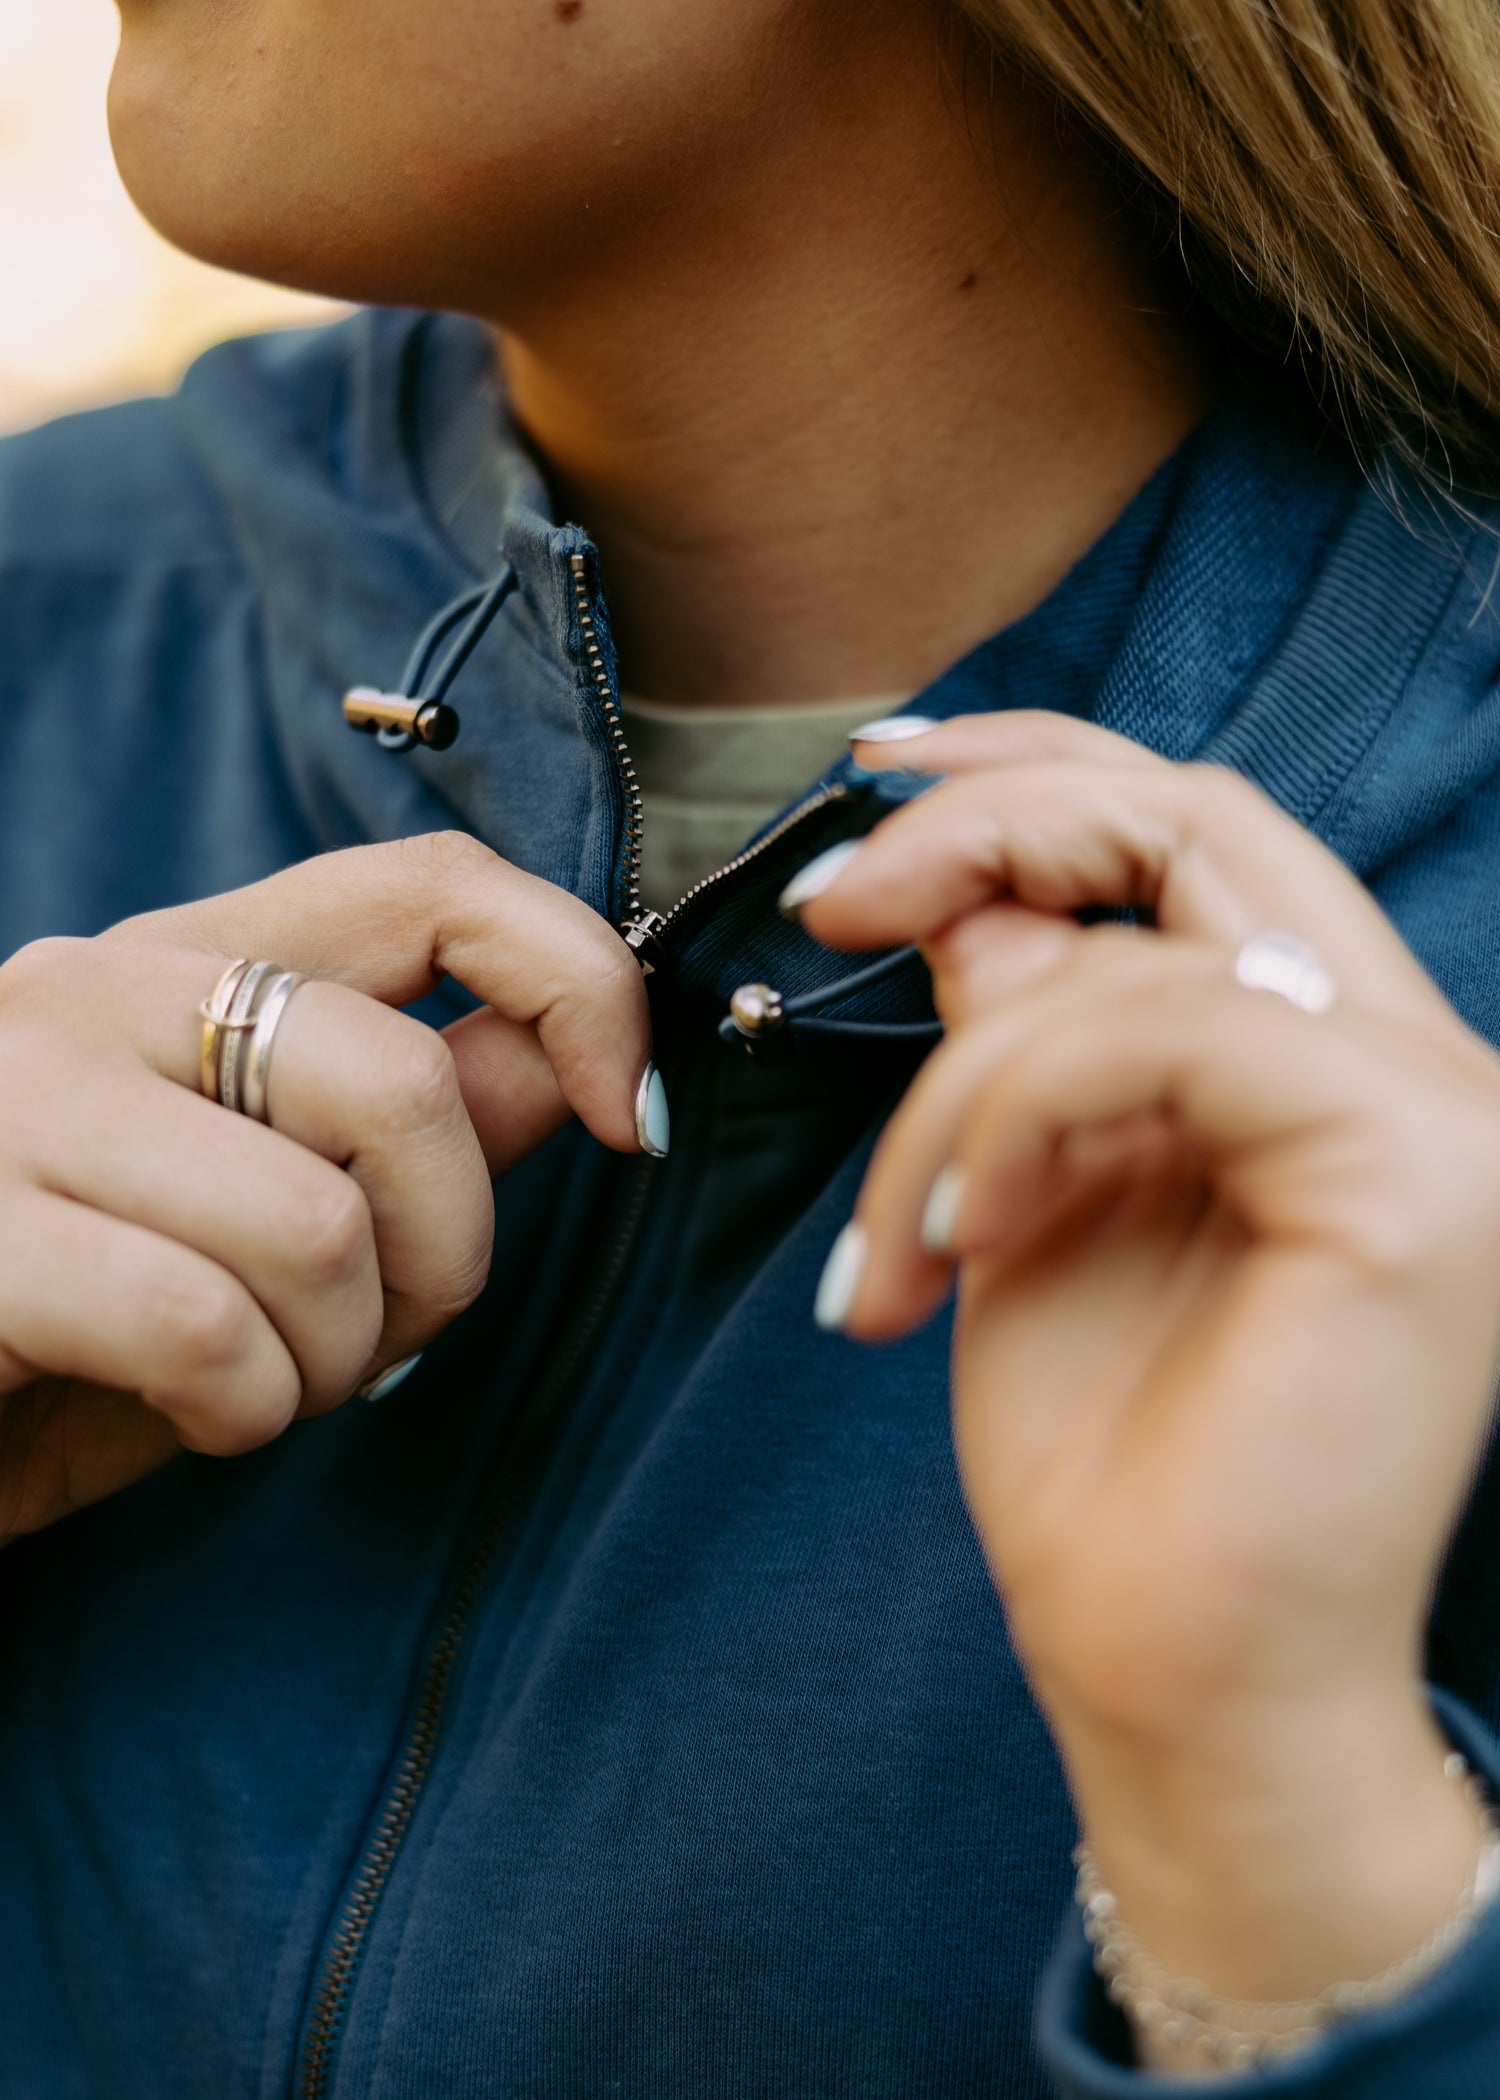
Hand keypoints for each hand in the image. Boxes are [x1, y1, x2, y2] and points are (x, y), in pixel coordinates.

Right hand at [0, 832, 651, 1542]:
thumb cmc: (83, 1331)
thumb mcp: (272, 1224)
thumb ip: (418, 1134)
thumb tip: (579, 1067)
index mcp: (188, 964)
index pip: (428, 886)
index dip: (576, 980)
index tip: (627, 1118)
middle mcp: (96, 990)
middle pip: (402, 1086)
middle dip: (444, 1258)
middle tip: (374, 1336)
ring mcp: (16, 1095)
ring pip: (317, 1226)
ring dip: (331, 1361)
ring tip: (257, 1381)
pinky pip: (203, 1327)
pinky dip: (241, 1411)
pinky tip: (187, 1412)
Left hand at [794, 713, 1499, 2014]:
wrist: (1175, 1680)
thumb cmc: (1108, 1465)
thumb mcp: (1027, 1193)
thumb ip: (1021, 1034)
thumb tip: (963, 898)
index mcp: (1338, 1062)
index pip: (1209, 832)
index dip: (1040, 770)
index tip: (873, 786)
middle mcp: (1422, 1062)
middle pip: (1203, 814)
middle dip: (986, 821)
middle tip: (831, 900)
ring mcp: (1445, 1110)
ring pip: (1143, 947)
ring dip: (960, 1075)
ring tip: (903, 1234)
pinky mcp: (1420, 1169)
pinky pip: (1160, 1032)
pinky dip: (1013, 1114)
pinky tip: (964, 1238)